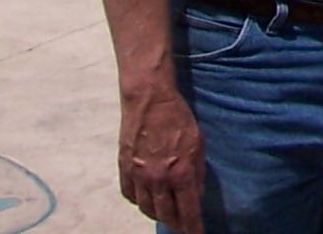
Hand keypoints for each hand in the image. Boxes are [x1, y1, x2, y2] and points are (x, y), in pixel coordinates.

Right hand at [118, 79, 203, 232]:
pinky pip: (130, 195)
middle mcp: (157, 178)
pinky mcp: (124, 168)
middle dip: (176, 223)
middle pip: (165, 214)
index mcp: (179, 172)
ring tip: (166, 214)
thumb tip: (197, 193)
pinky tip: (146, 199)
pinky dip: (139, 201)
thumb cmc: (178, 118)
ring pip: (146, 208)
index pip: (188, 210)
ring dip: (158, 214)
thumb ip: (198, 171)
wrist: (149, 100)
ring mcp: (138, 175)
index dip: (193, 227)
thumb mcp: (198, 143)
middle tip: (183, 225)